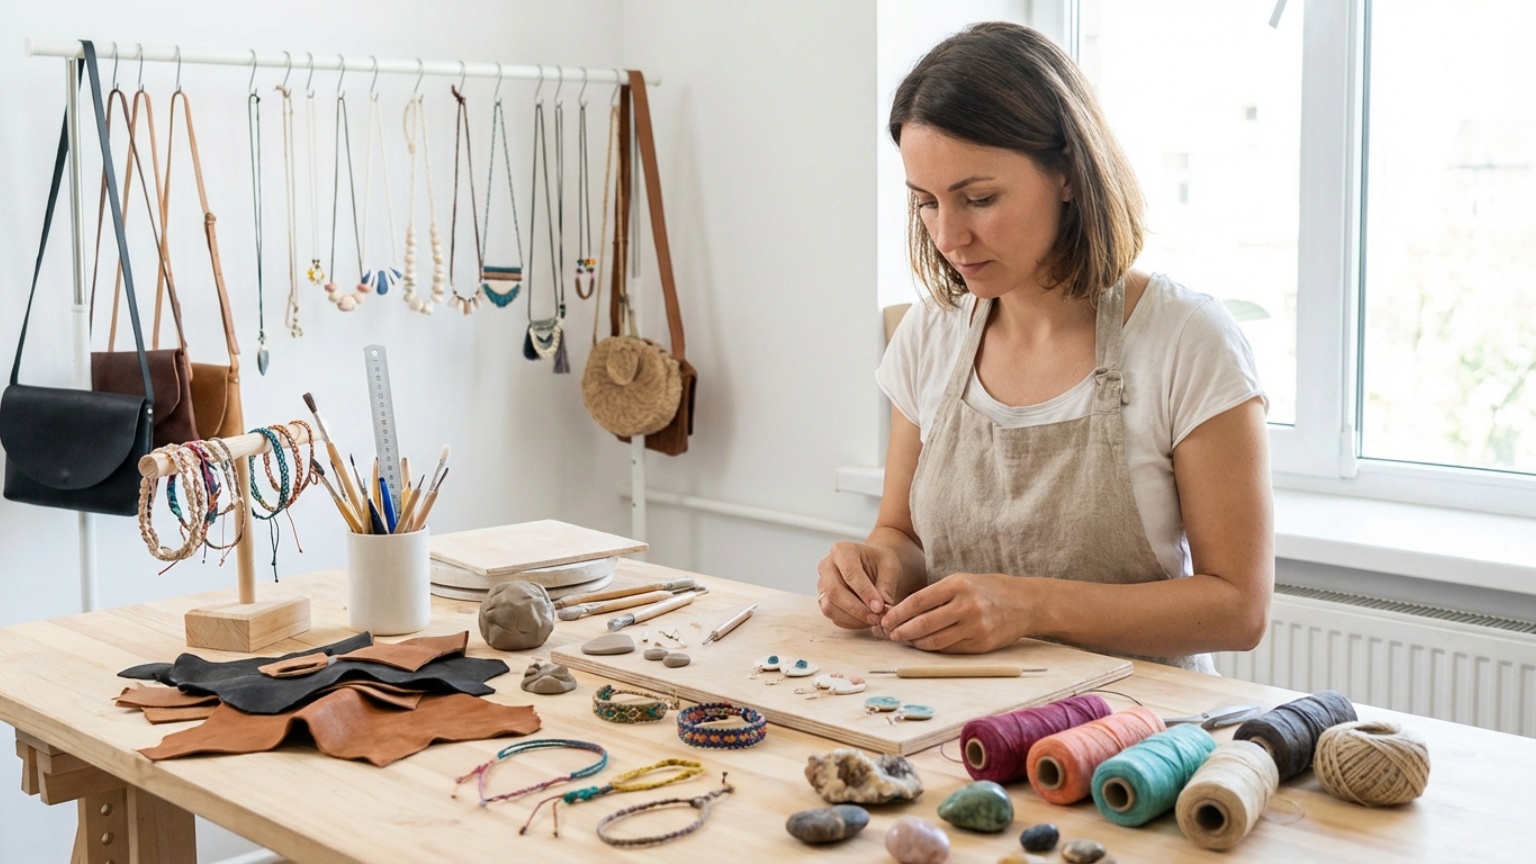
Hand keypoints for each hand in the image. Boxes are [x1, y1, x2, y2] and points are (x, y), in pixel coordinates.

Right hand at [816, 541, 904, 629]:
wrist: (873, 567)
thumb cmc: (880, 563)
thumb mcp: (890, 568)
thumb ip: (885, 587)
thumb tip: (882, 611)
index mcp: (842, 551)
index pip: (850, 573)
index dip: (865, 592)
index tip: (880, 607)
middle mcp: (827, 566)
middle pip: (835, 592)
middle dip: (857, 609)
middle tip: (877, 618)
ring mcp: (822, 584)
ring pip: (829, 607)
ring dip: (852, 618)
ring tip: (873, 620)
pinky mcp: (824, 600)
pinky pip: (832, 616)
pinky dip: (850, 622)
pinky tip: (866, 621)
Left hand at [879, 572, 1029, 652]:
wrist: (1026, 603)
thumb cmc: (990, 589)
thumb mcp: (963, 581)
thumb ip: (937, 595)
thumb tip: (904, 610)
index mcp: (958, 585)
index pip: (918, 601)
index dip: (898, 613)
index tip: (885, 619)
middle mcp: (966, 605)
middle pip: (923, 623)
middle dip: (902, 631)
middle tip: (890, 634)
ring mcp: (975, 627)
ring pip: (935, 641)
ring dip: (915, 643)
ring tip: (905, 640)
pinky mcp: (981, 644)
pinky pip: (950, 649)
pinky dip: (934, 648)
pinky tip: (925, 645)